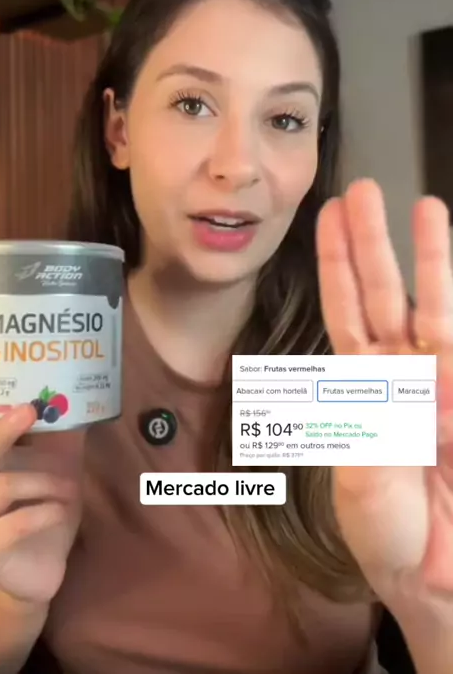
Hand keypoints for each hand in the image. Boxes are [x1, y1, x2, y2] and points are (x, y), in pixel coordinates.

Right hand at [0, 404, 83, 604]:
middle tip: (29, 411)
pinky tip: (61, 511)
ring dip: (45, 481)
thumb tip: (74, 403)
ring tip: (71, 487)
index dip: (0, 421)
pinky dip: (45, 512)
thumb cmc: (41, 512)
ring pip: (5, 485)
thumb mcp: (54, 472)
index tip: (26, 404)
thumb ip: (57, 441)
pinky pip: (17, 522)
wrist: (38, 570)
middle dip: (2, 432)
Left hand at [316, 179, 452, 615]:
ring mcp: (441, 384)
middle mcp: (402, 375)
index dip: (336, 263)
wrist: (436, 578)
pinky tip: (452, 269)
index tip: (328, 219)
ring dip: (432, 261)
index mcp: (361, 388)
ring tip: (429, 207)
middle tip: (364, 190)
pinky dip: (452, 310)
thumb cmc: (391, 533)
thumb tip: (371, 378)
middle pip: (386, 294)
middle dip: (375, 242)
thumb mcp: (361, 485)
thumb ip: (365, 433)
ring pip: (436, 309)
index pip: (346, 311)